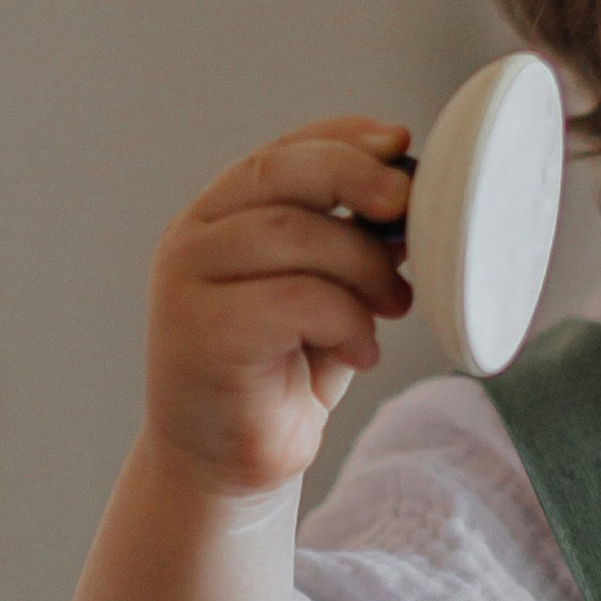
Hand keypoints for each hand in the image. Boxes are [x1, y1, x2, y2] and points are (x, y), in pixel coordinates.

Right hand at [145, 119, 414, 497]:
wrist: (230, 463)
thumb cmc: (286, 371)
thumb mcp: (328, 293)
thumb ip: (353, 242)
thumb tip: (413, 194)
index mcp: (222, 214)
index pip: (283, 152)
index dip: (345, 137)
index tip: (403, 142)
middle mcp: (194, 237)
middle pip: (281, 175)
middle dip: (357, 178)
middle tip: (409, 209)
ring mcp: (187, 280)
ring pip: (293, 233)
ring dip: (364, 267)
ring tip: (394, 305)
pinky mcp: (200, 331)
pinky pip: (295, 299)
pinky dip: (347, 321)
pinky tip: (360, 352)